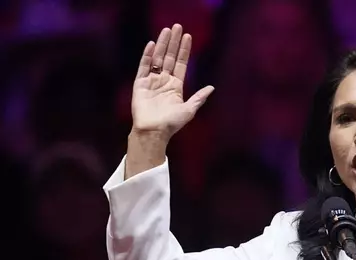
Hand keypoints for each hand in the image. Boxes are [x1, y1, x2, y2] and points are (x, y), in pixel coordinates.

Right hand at [131, 24, 213, 138]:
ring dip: (162, 44)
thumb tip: (211, 88)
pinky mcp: (140, 84)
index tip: (188, 36)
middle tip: (177, 26)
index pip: (181, 63)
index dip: (184, 50)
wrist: (154, 132)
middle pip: (169, 57)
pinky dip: (148, 55)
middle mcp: (164, 81)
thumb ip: (199, 98)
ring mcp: (152, 81)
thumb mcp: (189, 110)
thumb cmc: (172, 124)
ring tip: (167, 30)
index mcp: (176, 86)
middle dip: (174, 42)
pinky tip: (152, 44)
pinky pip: (144, 66)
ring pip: (158, 58)